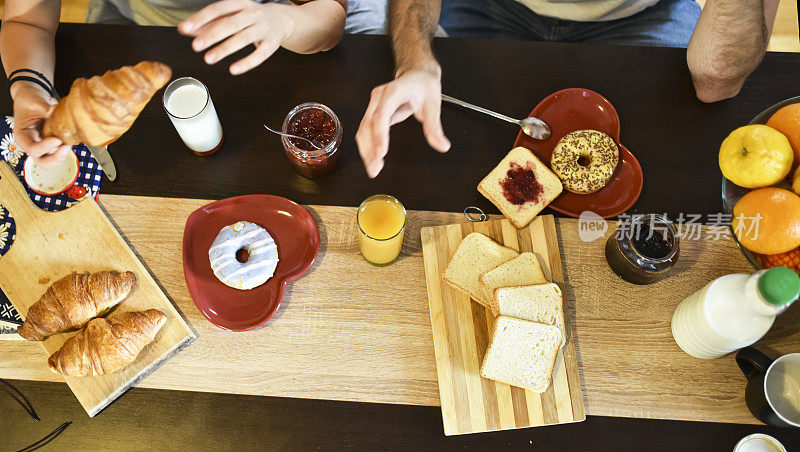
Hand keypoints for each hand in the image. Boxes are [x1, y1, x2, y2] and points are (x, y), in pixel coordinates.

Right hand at [11, 82, 71, 168]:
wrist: (33, 97)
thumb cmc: (29, 99)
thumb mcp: (34, 102)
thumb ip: (45, 108)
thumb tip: (55, 110)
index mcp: (23, 136)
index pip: (32, 149)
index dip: (45, 147)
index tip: (57, 139)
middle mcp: (32, 143)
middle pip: (42, 162)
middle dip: (55, 159)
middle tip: (66, 148)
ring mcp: (43, 144)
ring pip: (53, 160)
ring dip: (63, 156)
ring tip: (70, 144)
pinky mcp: (53, 142)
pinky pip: (61, 151)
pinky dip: (67, 148)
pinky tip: (73, 139)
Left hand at [178, 0, 293, 74]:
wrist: (282, 19)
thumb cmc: (250, 18)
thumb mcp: (231, 15)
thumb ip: (208, 22)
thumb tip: (184, 29)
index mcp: (239, 3)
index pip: (218, 9)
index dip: (201, 18)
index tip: (186, 28)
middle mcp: (252, 13)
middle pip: (230, 23)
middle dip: (212, 35)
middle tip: (195, 46)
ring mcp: (263, 28)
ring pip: (243, 38)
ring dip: (225, 48)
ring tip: (208, 59)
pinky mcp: (272, 43)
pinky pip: (260, 54)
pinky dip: (246, 62)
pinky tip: (233, 69)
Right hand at [356, 68, 450, 177]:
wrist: (416, 74)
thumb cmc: (423, 86)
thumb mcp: (433, 105)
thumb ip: (435, 127)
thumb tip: (442, 146)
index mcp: (393, 92)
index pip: (382, 115)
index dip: (380, 135)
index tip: (381, 153)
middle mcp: (379, 97)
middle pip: (368, 125)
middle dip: (370, 149)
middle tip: (375, 169)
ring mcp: (373, 105)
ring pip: (363, 130)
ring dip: (366, 151)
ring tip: (373, 170)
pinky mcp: (372, 113)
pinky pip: (366, 131)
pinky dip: (367, 147)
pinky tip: (372, 160)